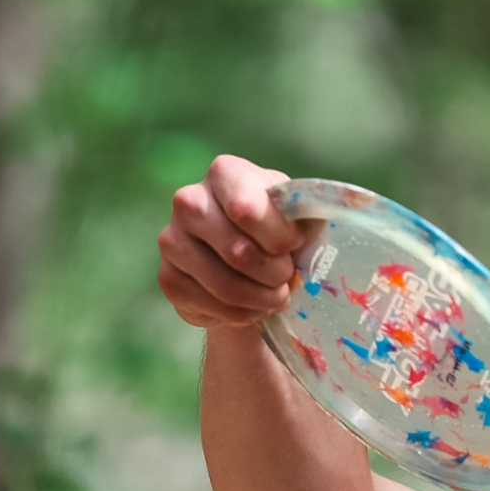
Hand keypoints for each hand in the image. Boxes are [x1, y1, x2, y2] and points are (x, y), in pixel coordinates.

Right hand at [157, 155, 306, 328]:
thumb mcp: (298, 217)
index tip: (293, 246)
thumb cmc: (280, 234)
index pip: (248, 211)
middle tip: (287, 278)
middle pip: (239, 254)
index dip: (280, 240)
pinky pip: (214, 309)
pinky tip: (251, 305)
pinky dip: (244, 316)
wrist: (250, 265)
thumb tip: (321, 225)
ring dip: (263, 301)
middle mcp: (189, 200)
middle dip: (276, 276)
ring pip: (227, 287)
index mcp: (225, 174)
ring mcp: (172, 239)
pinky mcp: (169, 278)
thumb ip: (305, 215)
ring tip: (274, 296)